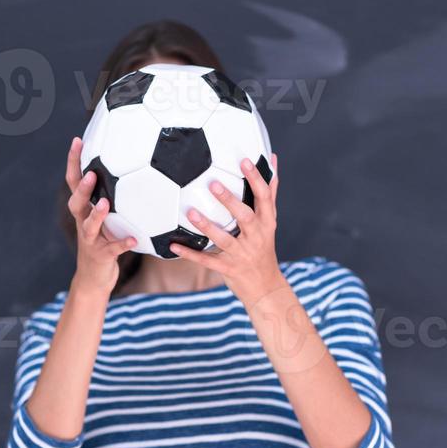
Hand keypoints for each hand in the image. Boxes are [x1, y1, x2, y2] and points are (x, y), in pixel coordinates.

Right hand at [64, 137, 135, 295]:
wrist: (93, 278)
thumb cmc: (102, 243)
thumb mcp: (104, 219)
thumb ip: (112, 198)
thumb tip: (134, 170)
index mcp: (83, 210)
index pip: (75, 182)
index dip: (74, 162)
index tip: (78, 141)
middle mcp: (83, 223)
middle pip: (77, 202)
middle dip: (82, 188)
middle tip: (91, 173)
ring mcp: (90, 240)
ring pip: (89, 226)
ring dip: (97, 214)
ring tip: (106, 203)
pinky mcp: (101, 256)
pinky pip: (112, 249)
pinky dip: (122, 243)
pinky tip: (133, 239)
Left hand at [170, 154, 284, 307]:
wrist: (265, 287)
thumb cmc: (264, 248)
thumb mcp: (270, 221)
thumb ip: (269, 193)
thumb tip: (272, 160)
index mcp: (267, 223)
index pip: (264, 198)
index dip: (256, 179)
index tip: (245, 162)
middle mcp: (256, 237)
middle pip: (245, 217)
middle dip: (230, 201)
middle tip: (214, 184)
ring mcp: (241, 254)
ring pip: (224, 239)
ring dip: (207, 226)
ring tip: (191, 213)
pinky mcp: (228, 268)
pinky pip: (207, 261)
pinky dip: (190, 254)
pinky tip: (174, 246)